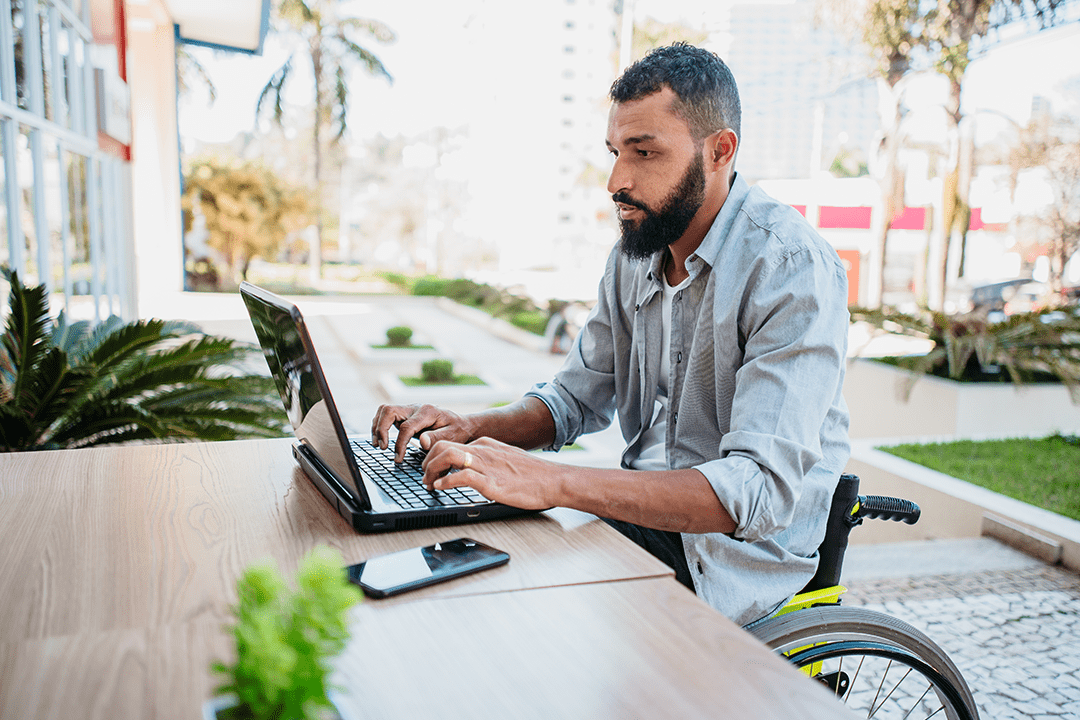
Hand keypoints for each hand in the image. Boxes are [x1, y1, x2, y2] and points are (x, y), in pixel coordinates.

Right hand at [370, 403, 474, 462]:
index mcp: (427, 412)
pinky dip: (380, 426)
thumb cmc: (458, 431)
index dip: (399, 444)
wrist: (462, 424)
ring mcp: (409, 410)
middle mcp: (416, 408)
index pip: (406, 426)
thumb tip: (422, 442)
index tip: (398, 458)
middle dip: (381, 429)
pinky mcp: (406, 415)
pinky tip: (381, 439)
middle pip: (389, 410)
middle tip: (382, 447)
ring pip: (385, 410)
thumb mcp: (453, 435)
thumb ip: (437, 438)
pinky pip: (387, 415)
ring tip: (379, 445)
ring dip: (377, 426)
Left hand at [421, 437, 563, 510]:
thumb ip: (488, 461)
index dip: (434, 456)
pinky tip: (441, 488)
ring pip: (447, 455)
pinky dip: (445, 482)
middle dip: (427, 462)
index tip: (430, 470)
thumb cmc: (533, 475)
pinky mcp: (491, 481)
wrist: (554, 480)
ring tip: (429, 484)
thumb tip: (472, 471)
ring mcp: (486, 464)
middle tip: (424, 478)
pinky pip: (461, 476)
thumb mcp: (505, 460)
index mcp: (485, 444)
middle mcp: (483, 450)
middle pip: (442, 445)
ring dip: (431, 470)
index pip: (450, 443)